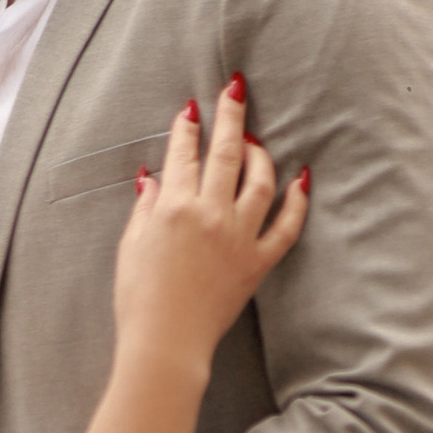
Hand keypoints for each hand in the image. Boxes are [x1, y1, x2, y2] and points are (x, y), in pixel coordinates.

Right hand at [113, 79, 308, 365]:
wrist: (165, 343)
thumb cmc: (138, 299)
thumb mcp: (130, 247)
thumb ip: (144, 208)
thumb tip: (152, 179)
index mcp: (173, 206)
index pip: (183, 152)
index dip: (187, 126)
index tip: (192, 109)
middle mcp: (209, 214)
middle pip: (226, 152)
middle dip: (231, 115)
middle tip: (235, 89)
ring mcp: (237, 237)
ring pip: (260, 180)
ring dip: (261, 154)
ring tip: (257, 141)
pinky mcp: (257, 262)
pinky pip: (286, 226)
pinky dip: (298, 201)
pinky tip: (302, 179)